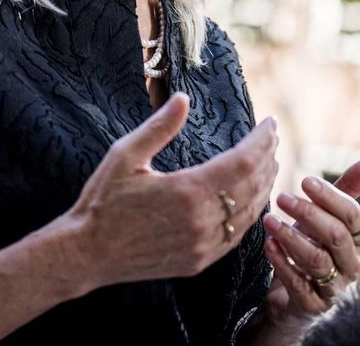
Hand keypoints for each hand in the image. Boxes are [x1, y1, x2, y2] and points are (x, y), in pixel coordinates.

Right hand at [65, 92, 279, 287]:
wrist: (87, 253)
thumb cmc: (103, 200)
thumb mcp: (125, 155)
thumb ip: (159, 127)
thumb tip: (183, 98)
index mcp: (186, 190)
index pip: (243, 161)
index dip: (261, 141)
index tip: (270, 123)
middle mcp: (201, 221)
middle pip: (253, 185)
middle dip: (267, 158)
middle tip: (273, 137)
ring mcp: (203, 245)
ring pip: (250, 212)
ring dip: (264, 185)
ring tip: (269, 162)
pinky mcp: (199, 261)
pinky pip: (236, 236)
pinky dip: (250, 212)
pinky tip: (252, 198)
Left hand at [256, 153, 359, 338]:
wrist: (290, 293)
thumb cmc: (312, 244)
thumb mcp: (326, 213)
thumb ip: (349, 187)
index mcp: (359, 239)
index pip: (353, 216)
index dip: (331, 197)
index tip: (305, 180)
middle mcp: (352, 264)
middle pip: (337, 236)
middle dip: (309, 214)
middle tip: (282, 198)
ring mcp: (335, 287)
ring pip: (318, 261)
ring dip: (292, 238)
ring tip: (269, 220)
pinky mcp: (314, 306)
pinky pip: (300, 285)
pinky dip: (283, 263)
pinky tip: (269, 246)